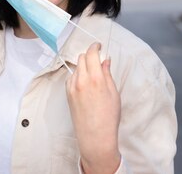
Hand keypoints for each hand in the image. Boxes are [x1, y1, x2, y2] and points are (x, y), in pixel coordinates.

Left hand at [66, 42, 121, 173]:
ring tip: (93, 75)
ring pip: (76, 67)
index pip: (91, 53)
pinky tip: (85, 84)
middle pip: (82, 57)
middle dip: (90, 55)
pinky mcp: (67, 93)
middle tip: (97, 59)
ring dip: (84, 66)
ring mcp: (72, 87)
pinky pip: (72, 77)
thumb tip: (105, 60)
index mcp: (95, 78)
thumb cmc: (109, 116)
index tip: (98, 45)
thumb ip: (107, 74)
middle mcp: (81, 80)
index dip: (95, 46)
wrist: (95, 136)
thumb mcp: (113, 93)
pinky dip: (78, 75)